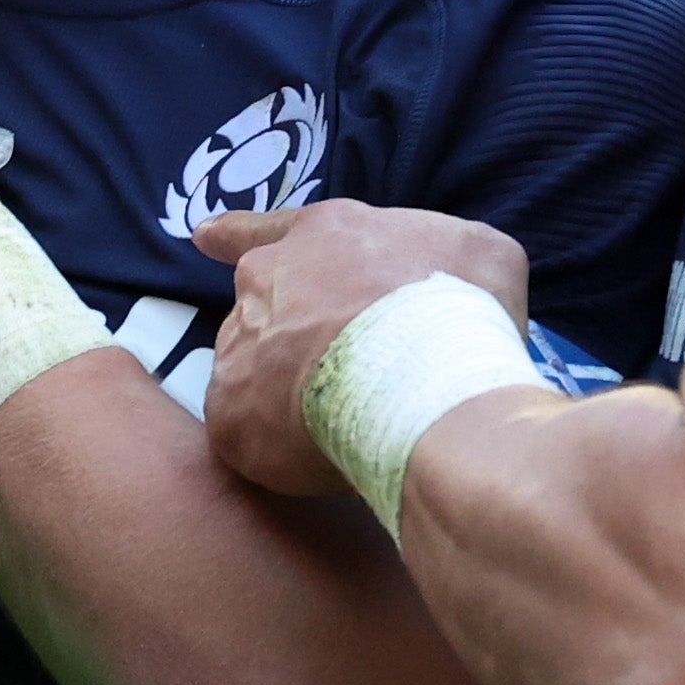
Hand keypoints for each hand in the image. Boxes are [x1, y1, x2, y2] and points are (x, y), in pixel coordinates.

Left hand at [195, 202, 530, 496]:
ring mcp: (240, 343)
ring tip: (335, 420)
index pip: (270, 229)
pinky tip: (315, 455)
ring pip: (250, 366)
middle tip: (329, 367)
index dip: (238, 232)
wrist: (424, 381)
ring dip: (280, 388)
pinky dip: (275, 442)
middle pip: (262, 303)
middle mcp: (267, 279)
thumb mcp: (481, 254)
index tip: (204, 236)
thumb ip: (448, 259)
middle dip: (284, 329)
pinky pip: (246, 429)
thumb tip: (453, 282)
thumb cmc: (458, 310)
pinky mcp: (229, 412)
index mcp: (324, 234)